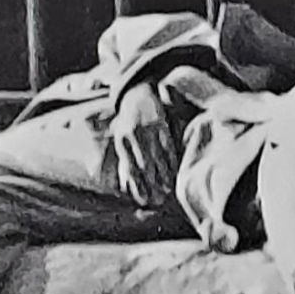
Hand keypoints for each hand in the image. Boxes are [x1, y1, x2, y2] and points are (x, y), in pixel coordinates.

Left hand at [108, 83, 177, 209]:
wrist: (136, 94)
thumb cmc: (128, 121)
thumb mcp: (121, 136)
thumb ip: (125, 156)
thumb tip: (127, 180)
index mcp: (121, 142)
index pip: (129, 168)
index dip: (136, 185)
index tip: (142, 199)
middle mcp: (133, 137)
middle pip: (144, 166)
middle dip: (150, 184)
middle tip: (157, 199)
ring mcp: (147, 131)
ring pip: (156, 158)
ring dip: (162, 175)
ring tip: (166, 189)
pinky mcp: (160, 125)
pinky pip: (167, 146)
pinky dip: (170, 160)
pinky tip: (174, 170)